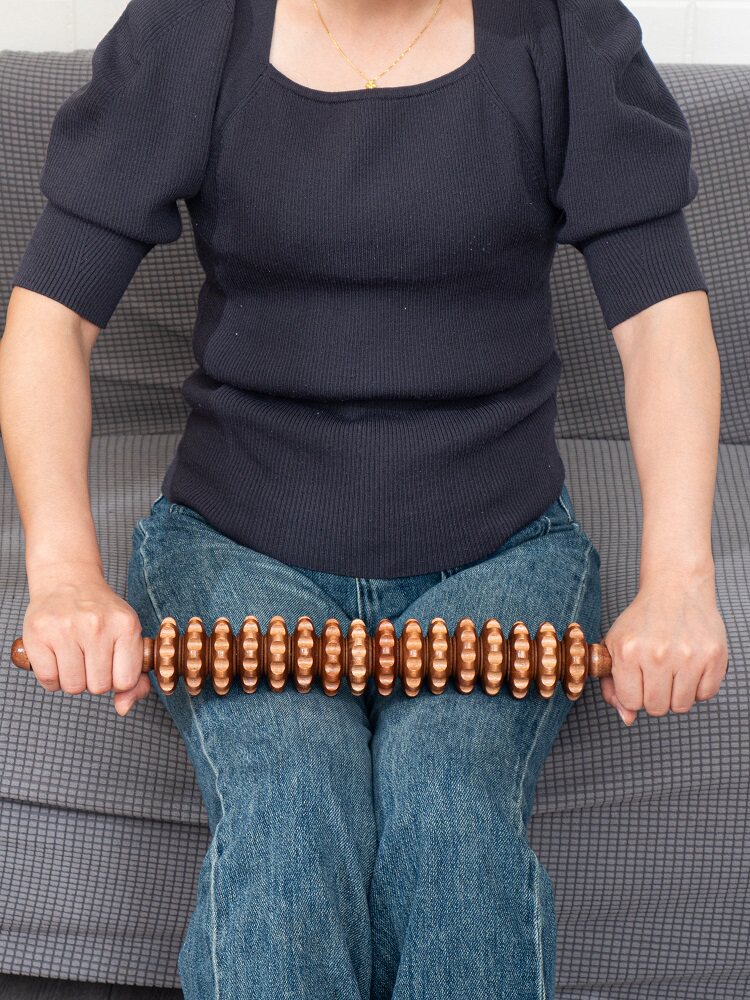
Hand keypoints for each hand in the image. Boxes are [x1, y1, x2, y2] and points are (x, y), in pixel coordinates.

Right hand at [23, 564, 149, 715]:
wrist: (68, 581)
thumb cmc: (101, 614)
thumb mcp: (127, 635)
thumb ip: (134, 678)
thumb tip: (123, 708)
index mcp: (126, 625)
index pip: (125, 681)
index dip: (117, 680)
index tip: (112, 664)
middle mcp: (97, 625)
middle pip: (98, 687)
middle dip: (94, 679)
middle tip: (90, 657)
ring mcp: (66, 628)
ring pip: (73, 687)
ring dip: (72, 680)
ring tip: (74, 656)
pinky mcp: (39, 634)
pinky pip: (48, 681)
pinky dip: (52, 678)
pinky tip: (57, 658)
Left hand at [599, 571, 728, 724]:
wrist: (676, 589)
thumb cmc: (643, 619)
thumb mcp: (616, 645)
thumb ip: (612, 684)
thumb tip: (627, 718)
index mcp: (629, 651)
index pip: (631, 702)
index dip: (634, 695)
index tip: (637, 681)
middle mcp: (658, 654)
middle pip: (656, 708)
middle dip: (654, 697)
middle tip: (656, 675)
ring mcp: (688, 656)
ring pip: (681, 706)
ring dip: (676, 694)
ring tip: (673, 671)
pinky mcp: (713, 657)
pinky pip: (705, 695)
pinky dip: (697, 688)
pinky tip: (690, 667)